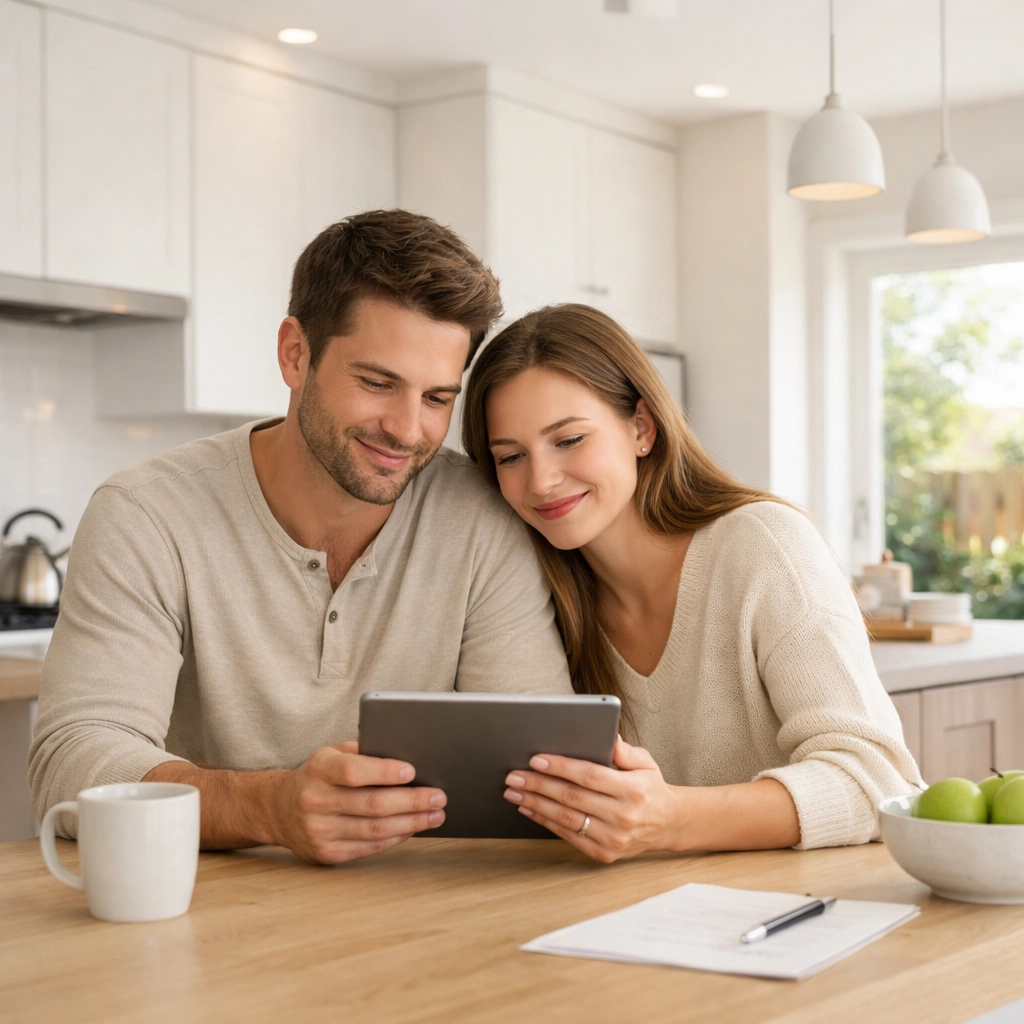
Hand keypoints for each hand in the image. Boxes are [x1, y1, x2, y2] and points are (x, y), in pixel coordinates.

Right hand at [266, 741, 445, 864]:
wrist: (278, 809)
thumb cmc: (318, 775)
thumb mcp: (331, 753)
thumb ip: (363, 753)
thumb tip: (407, 757)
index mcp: (319, 769)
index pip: (354, 772)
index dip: (385, 772)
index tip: (413, 771)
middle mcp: (316, 801)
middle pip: (372, 805)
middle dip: (412, 801)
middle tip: (438, 797)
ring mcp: (320, 831)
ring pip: (375, 830)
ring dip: (412, 823)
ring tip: (435, 814)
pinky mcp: (327, 853)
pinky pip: (369, 847)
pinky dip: (396, 838)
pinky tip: (413, 828)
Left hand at [503, 737, 681, 862]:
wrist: (667, 824)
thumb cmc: (650, 788)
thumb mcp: (646, 763)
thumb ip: (625, 751)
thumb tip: (608, 736)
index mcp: (632, 790)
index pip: (590, 776)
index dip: (561, 767)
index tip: (536, 759)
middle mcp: (623, 816)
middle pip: (572, 797)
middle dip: (538, 785)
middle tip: (513, 775)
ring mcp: (613, 838)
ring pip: (566, 819)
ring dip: (535, 804)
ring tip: (514, 791)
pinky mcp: (604, 853)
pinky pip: (569, 836)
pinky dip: (546, 822)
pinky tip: (530, 808)